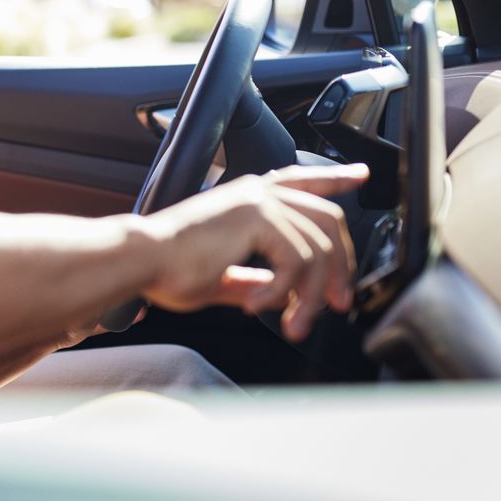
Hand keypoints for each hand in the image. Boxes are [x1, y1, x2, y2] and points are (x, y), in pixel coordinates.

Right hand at [133, 163, 368, 341]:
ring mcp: (258, 202)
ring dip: (313, 295)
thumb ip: (251, 279)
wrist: (141, 261)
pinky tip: (261, 307)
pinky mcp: (256, 219)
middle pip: (328, 220)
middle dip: (342, 266)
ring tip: (294, 323)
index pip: (302, 181)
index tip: (360, 177)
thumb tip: (274, 292)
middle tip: (338, 303)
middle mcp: (257, 193)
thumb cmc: (165, 267)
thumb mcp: (221, 276)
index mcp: (248, 199)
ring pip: (318, 249)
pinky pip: (297, 261)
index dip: (335, 179)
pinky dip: (286, 292)